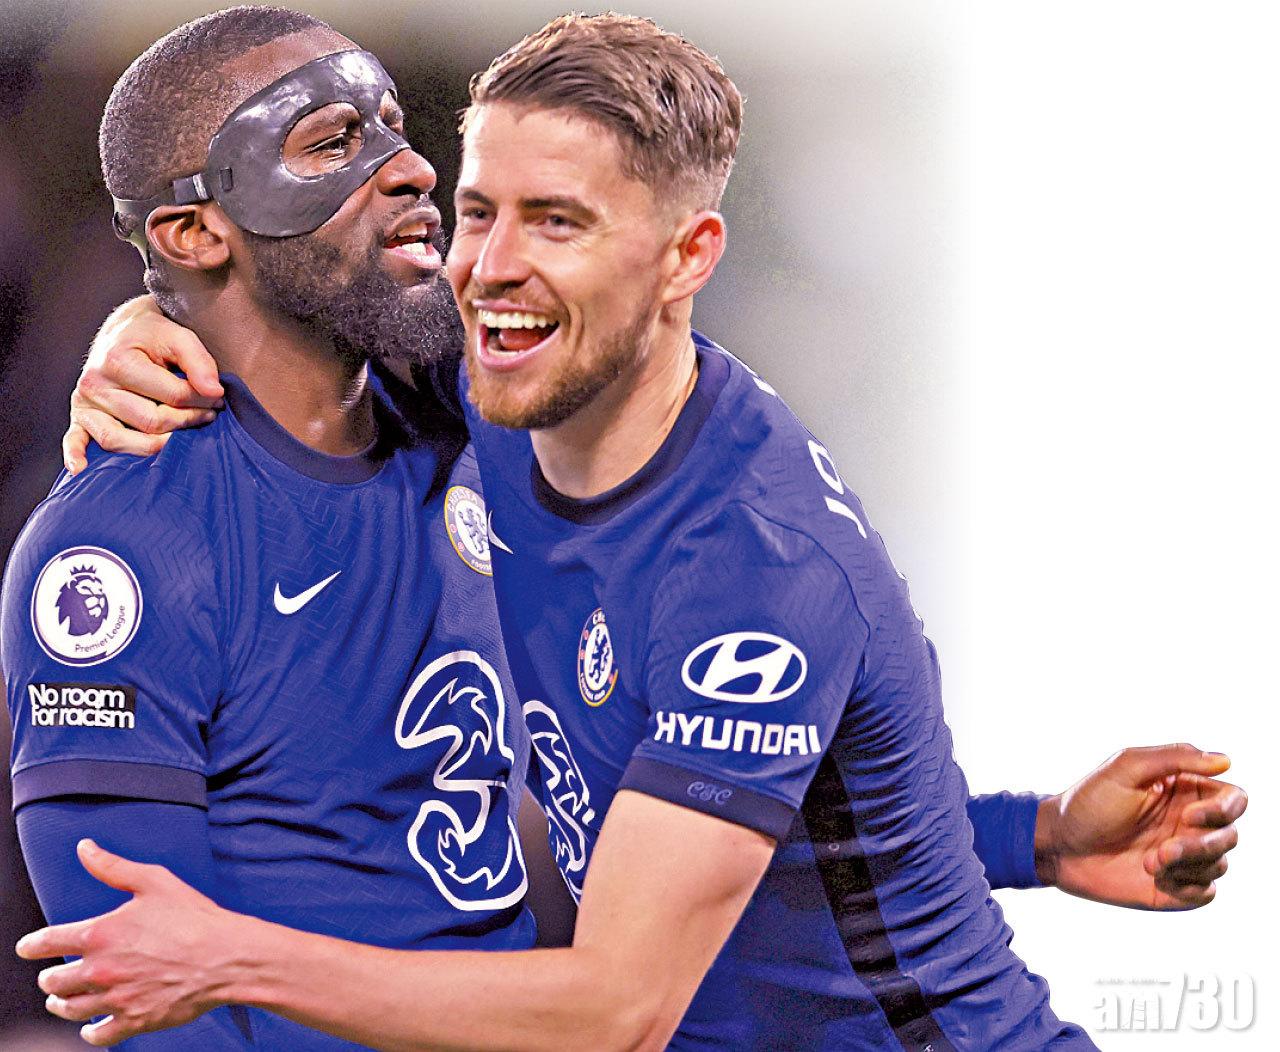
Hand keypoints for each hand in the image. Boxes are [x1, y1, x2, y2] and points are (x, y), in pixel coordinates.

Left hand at [15, 839, 243, 1045]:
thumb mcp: (154, 881)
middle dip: (49, 977)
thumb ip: (112, 866)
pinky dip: (89, 1033)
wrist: (225, 956)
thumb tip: (84, 848)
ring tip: (62, 1000)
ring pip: (69, 1009)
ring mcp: (115, 999)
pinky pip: (97, 1036)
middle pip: (53, 981)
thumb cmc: (193, 916)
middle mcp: (99, 970)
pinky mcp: (133, 1021)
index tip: (27, 947)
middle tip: (53, 975)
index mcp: (99, 934)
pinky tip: (90, 1027)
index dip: (31, 945)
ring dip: (62, 1004)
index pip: (45, 942)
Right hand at [64, 295, 222, 472]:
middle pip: (150, 422)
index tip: (217, 399)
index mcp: (118, 361)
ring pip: (119, 439)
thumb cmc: (154, 336)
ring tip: (180, 438)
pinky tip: (82, 469)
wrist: (124, 331)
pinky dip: (76, 455)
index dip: (202, 401)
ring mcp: (84, 402)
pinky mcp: (79, 415)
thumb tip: (214, 393)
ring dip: (155, 445)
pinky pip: (74, 439)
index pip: (172, 397)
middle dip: (186, 422)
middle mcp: (95, 383)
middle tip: (208, 415)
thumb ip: (199, 362)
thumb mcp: (179, 337)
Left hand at [1035, 743, 1246, 909]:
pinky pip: (1207, 892)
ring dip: (1189, 866)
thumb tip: (1225, 760)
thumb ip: (1175, 758)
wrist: (1059, 847)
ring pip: (1220, 864)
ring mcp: (1183, 856)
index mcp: (1184, 791)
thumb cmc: (1088, 803)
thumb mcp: (1125, 768)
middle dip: (1203, 845)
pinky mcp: (1175, 886)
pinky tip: (1158, 879)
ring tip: (1150, 862)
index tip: (1189, 816)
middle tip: (1164, 850)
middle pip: (1230, 835)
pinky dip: (1189, 888)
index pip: (1234, 799)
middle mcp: (1189, 823)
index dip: (1224, 810)